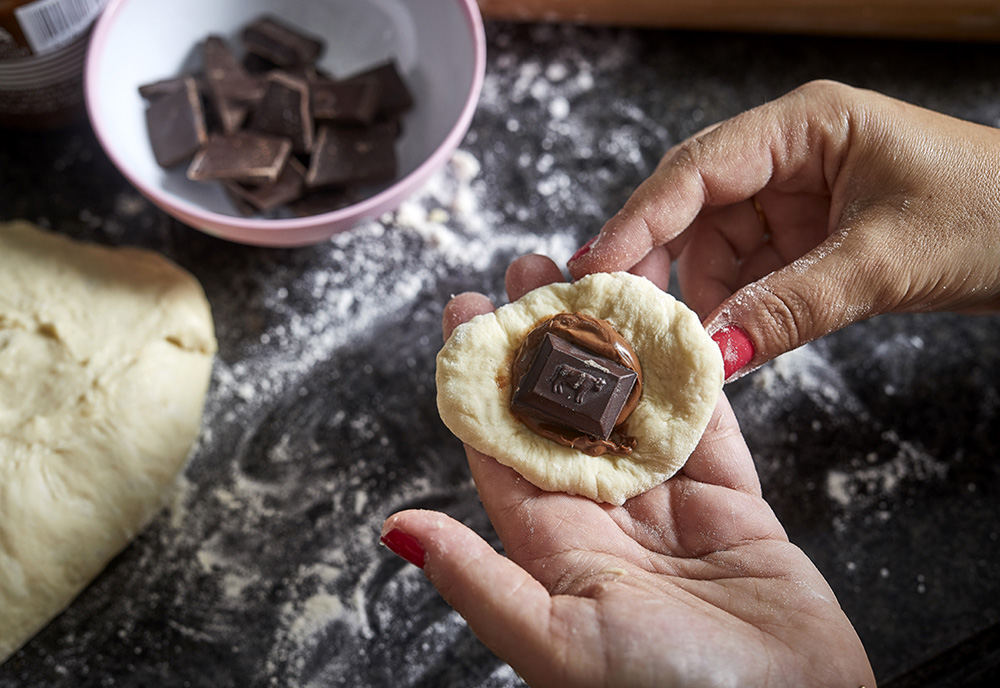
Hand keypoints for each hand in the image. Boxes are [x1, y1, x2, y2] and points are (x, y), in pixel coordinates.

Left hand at [381, 255, 875, 687]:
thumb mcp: (555, 641)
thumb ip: (479, 579)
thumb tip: (397, 531)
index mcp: (553, 553)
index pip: (505, 448)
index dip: (484, 379)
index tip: (466, 312)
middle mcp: (606, 529)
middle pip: (569, 417)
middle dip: (549, 343)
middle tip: (531, 271)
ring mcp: (672, 518)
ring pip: (638, 413)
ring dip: (619, 349)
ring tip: (599, 279)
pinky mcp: (736, 516)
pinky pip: (712, 437)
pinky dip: (697, 387)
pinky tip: (676, 333)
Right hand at [568, 79, 999, 379]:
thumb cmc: (994, 215)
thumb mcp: (885, 261)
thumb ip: (792, 307)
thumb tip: (713, 356)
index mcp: (803, 126)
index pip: (695, 171)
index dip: (637, 222)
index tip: (593, 272)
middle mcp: (788, 156)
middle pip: (693, 211)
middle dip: (660, 268)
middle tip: (623, 325)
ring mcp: (797, 199)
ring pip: (717, 250)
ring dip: (698, 301)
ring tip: (678, 351)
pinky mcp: (810, 240)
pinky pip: (750, 275)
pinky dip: (732, 311)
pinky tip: (720, 346)